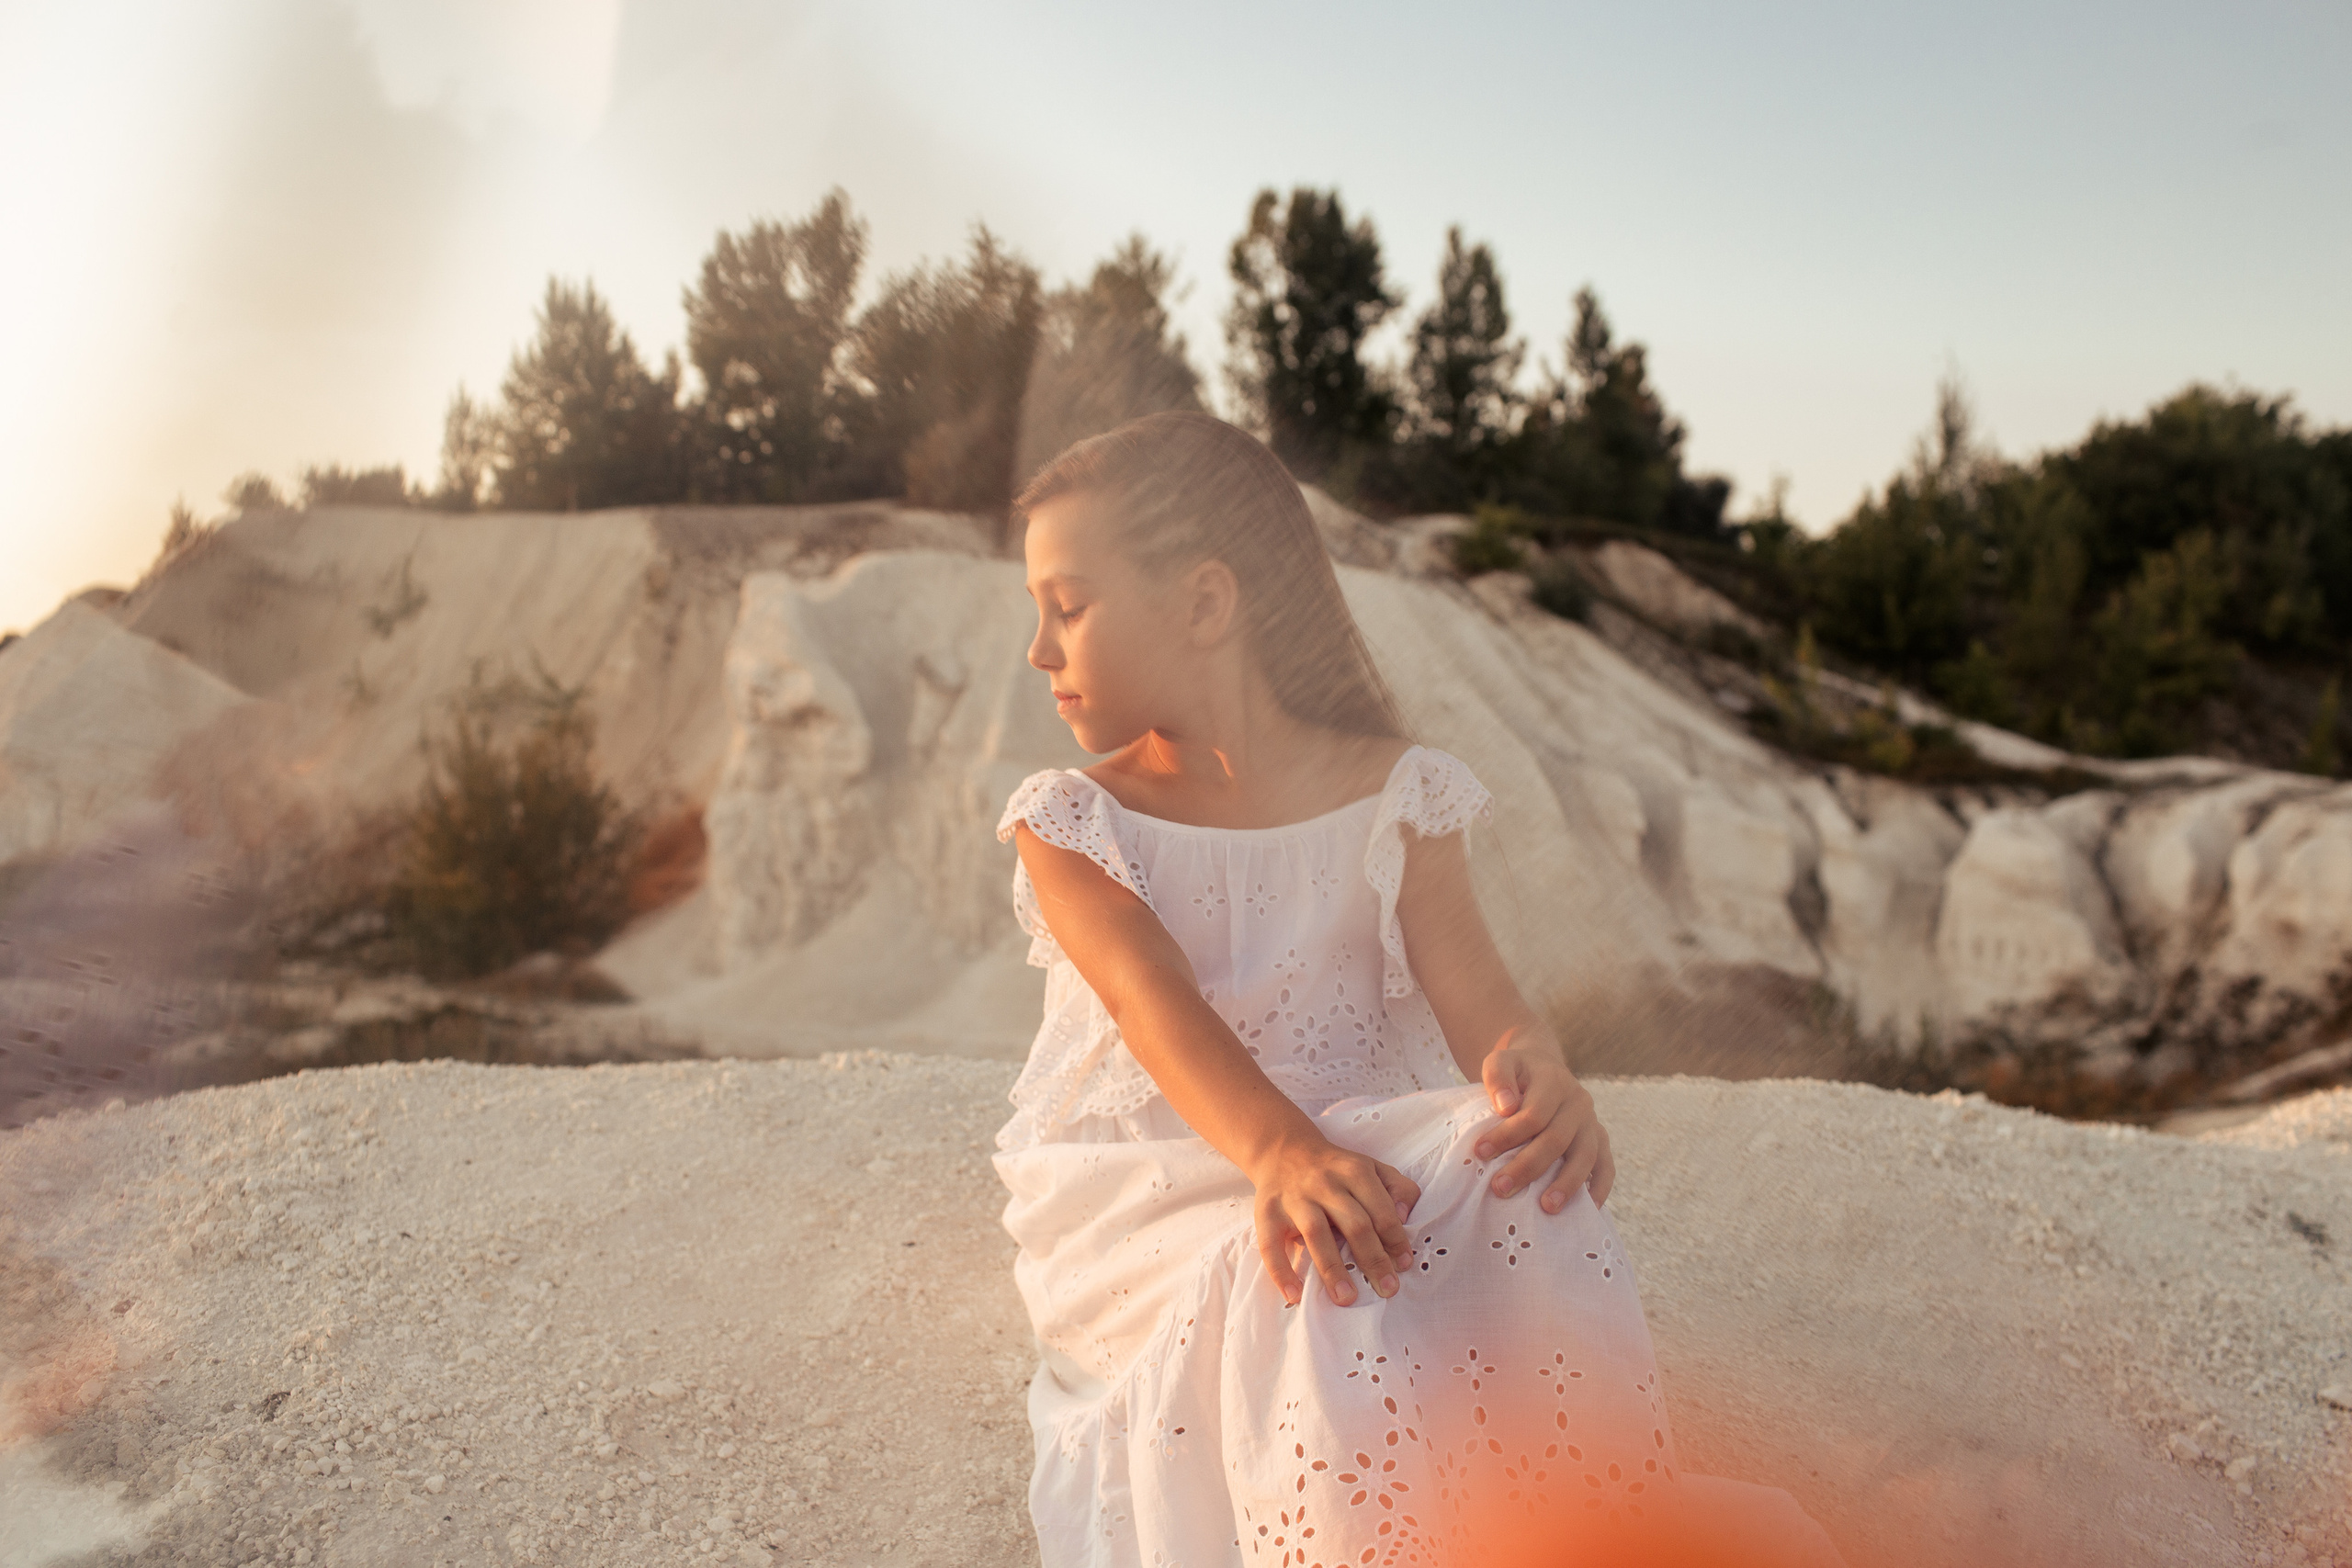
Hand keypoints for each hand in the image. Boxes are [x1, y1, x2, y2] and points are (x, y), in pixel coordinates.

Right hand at [1247, 1135, 1422, 1307]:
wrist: (1284, 1151)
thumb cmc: (1336, 1169)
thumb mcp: (1372, 1167)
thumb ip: (1398, 1188)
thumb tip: (1404, 1217)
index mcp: (1355, 1172)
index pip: (1381, 1211)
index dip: (1396, 1240)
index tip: (1405, 1266)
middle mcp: (1324, 1183)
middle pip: (1354, 1224)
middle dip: (1373, 1260)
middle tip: (1387, 1290)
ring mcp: (1294, 1198)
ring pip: (1316, 1234)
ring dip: (1333, 1269)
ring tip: (1346, 1298)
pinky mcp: (1267, 1212)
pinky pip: (1271, 1245)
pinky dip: (1281, 1271)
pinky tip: (1294, 1295)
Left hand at [1475, 1032, 1614, 1212]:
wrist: (1542, 1067)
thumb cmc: (1516, 1072)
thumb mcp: (1500, 1062)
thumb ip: (1499, 1078)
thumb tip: (1506, 1107)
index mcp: (1554, 1082)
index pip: (1533, 1115)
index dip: (1506, 1136)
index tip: (1480, 1153)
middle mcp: (1578, 1102)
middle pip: (1556, 1139)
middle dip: (1527, 1167)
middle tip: (1501, 1188)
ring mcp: (1592, 1122)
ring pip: (1585, 1156)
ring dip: (1566, 1184)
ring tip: (1546, 1207)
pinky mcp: (1600, 1139)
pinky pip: (1606, 1165)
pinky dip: (1599, 1187)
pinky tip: (1588, 1207)